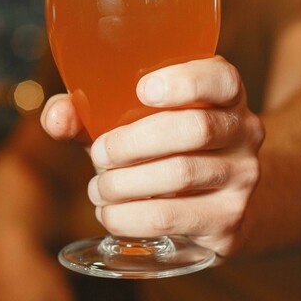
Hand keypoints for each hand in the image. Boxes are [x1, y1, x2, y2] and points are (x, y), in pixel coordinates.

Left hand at [41, 56, 264, 256]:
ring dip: (123, 184)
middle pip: (194, 129)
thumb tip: (56, 117)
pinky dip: (128, 218)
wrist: (220, 201)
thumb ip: (88, 112)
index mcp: (224, 94)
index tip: (142, 89)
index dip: (185, 81)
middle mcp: (243, 132)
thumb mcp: (131, 121)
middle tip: (99, 156)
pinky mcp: (227, 222)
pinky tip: (111, 214)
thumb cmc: (162, 148)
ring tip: (98, 189)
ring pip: (180, 175)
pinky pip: (171, 218)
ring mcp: (241, 179)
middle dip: (132, 142)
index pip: (221, 78)